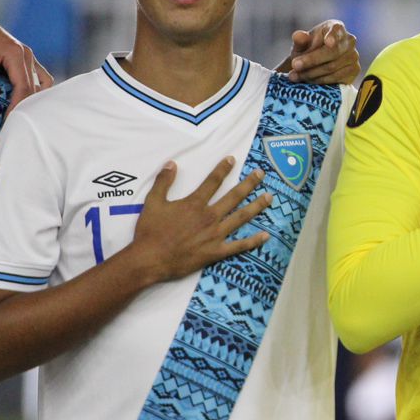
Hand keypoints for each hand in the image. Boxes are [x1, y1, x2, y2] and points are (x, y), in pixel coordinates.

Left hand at [0, 9, 52, 112]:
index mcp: (16, 54)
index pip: (24, 86)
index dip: (17, 105)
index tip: (9, 119)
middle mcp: (27, 55)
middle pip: (33, 86)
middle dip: (24, 104)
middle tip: (13, 120)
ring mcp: (28, 56)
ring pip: (39, 82)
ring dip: (31, 97)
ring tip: (19, 110)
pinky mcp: (25, 58)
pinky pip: (38, 75)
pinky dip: (35, 87)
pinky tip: (24, 97)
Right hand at [128, 157, 272, 281]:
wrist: (150, 259)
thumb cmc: (150, 231)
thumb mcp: (153, 202)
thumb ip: (163, 182)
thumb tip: (172, 163)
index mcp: (195, 204)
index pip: (213, 181)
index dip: (223, 168)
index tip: (232, 159)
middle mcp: (209, 216)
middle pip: (234, 196)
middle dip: (249, 183)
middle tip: (261, 174)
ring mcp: (215, 234)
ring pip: (241, 217)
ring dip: (257, 206)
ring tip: (269, 197)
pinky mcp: (216, 252)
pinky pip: (239, 246)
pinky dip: (253, 241)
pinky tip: (266, 236)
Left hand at [281, 19, 360, 84]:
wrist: (315, 65)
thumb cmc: (308, 50)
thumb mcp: (301, 45)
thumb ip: (299, 40)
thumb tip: (298, 35)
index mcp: (336, 27)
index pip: (336, 30)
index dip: (333, 36)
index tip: (328, 43)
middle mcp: (349, 40)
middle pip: (332, 52)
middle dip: (311, 60)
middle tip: (295, 65)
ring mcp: (354, 55)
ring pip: (332, 67)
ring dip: (311, 73)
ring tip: (295, 76)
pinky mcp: (354, 70)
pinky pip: (336, 78)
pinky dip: (320, 81)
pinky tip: (308, 81)